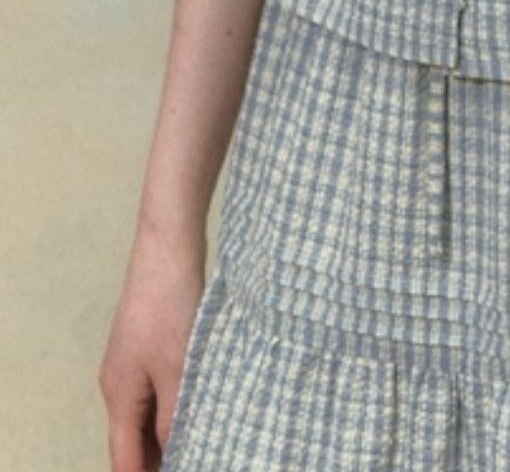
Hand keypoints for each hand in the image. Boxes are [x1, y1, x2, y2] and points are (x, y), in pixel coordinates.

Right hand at [98, 226, 205, 469]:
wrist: (168, 245)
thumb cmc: (170, 307)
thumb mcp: (177, 367)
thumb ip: (176, 416)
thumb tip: (177, 455)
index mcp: (119, 395)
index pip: (124, 457)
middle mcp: (119, 383)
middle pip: (133, 438)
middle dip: (159, 459)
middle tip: (199, 460)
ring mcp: (133, 363)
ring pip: (149, 414)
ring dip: (170, 432)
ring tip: (205, 444)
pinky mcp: (150, 344)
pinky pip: (159, 390)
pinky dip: (176, 406)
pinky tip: (202, 409)